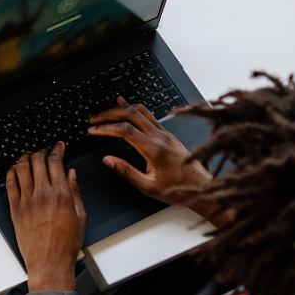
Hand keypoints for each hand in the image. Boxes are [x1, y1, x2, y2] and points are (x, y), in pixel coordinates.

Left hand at [7, 143, 84, 291]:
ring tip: (29, 155)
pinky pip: (10, 184)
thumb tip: (71, 173)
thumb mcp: (80, 216)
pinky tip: (15, 169)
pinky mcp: (15, 209)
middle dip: (42, 150)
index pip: (56, 161)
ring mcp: (27, 201)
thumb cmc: (66, 244)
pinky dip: (12, 172)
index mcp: (61, 194)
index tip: (58, 145)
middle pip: (38, 160)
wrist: (49, 262)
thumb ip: (75, 191)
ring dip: (25, 157)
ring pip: (22, 168)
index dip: (57, 148)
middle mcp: (43, 194)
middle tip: (44, 149)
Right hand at [88, 97, 213, 209]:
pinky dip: (134, 109)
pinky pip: (149, 115)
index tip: (93, 130)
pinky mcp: (168, 134)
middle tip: (94, 119)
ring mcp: (166, 133)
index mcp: (155, 150)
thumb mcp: (148, 187)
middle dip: (109, 114)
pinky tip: (125, 105)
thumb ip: (126, 172)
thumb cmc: (177, 189)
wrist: (201, 187)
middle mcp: (161, 137)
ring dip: (120, 109)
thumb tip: (108, 160)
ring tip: (105, 112)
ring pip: (141, 111)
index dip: (106, 128)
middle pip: (131, 115)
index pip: (126, 131)